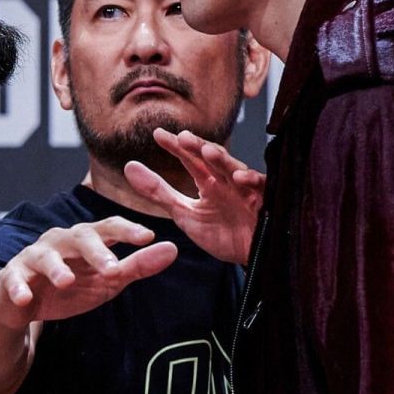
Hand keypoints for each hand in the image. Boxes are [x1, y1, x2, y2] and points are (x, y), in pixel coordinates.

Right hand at [0, 216, 177, 331]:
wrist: (20, 301)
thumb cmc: (69, 286)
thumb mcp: (107, 280)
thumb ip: (137, 265)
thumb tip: (172, 249)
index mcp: (86, 239)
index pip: (109, 228)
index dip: (127, 230)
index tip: (148, 237)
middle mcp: (60, 241)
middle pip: (79, 238)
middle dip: (96, 251)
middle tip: (113, 269)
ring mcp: (34, 257)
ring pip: (45, 256)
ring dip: (56, 268)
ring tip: (66, 280)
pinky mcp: (12, 276)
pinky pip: (14, 279)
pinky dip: (18, 288)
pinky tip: (24, 299)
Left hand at [123, 128, 264, 264]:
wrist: (252, 259)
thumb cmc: (221, 234)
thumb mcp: (184, 213)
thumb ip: (158, 191)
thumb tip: (129, 166)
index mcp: (209, 182)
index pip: (191, 159)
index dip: (176, 147)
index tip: (157, 134)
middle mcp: (227, 181)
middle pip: (213, 158)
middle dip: (199, 147)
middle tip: (182, 137)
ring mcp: (246, 190)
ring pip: (235, 168)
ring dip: (222, 160)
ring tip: (207, 151)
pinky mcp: (264, 202)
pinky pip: (261, 187)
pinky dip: (252, 180)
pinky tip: (241, 177)